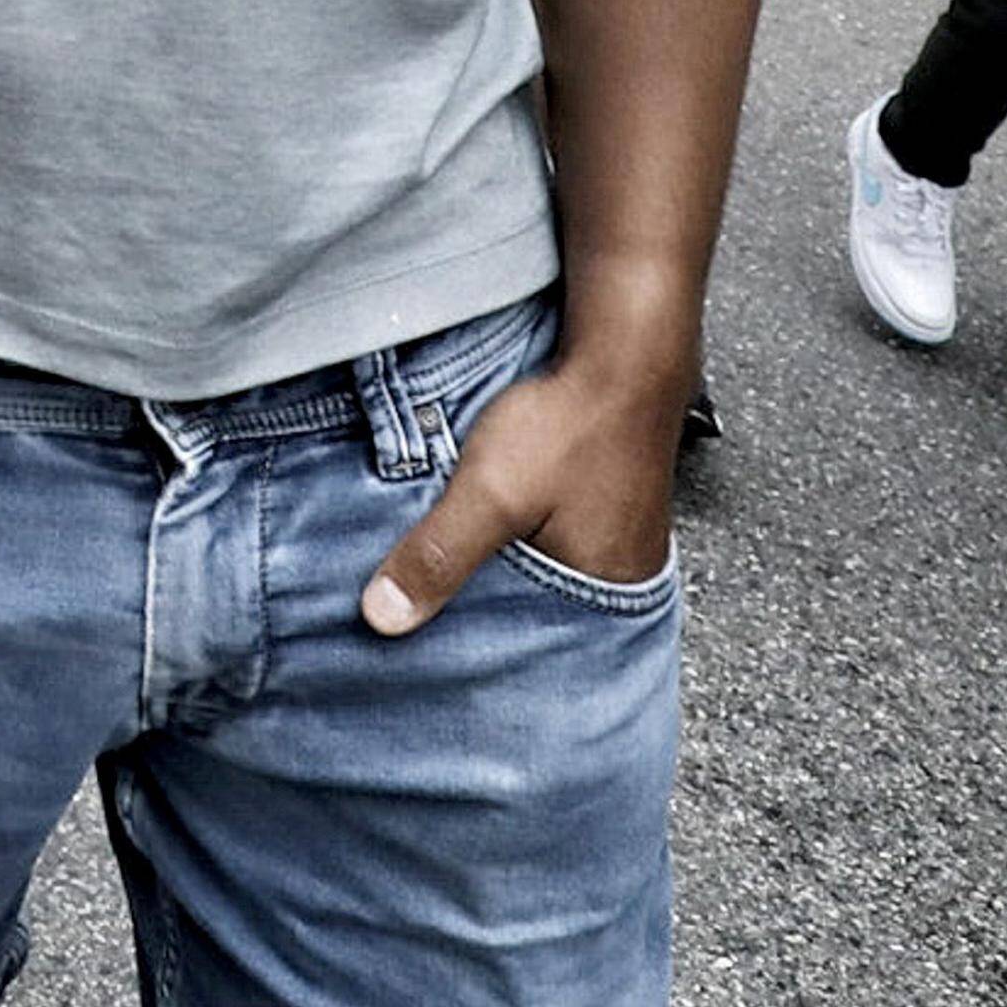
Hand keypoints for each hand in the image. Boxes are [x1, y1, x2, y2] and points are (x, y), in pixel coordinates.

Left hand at [363, 354, 679, 631]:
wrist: (622, 353)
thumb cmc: (570, 424)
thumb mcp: (490, 495)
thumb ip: (439, 556)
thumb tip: (383, 619)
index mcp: (600, 597)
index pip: (523, 651)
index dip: (471, 652)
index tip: (418, 653)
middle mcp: (615, 580)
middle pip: (527, 615)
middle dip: (476, 615)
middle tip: (421, 612)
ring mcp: (613, 540)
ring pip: (533, 574)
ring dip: (489, 571)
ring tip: (440, 572)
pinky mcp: (598, 506)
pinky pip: (544, 541)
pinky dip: (507, 540)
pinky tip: (477, 526)